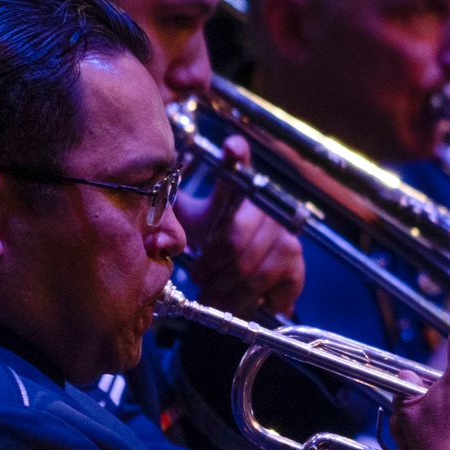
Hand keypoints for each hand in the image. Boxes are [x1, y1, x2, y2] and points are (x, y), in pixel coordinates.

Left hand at [175, 135, 305, 317]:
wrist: (239, 279)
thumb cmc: (211, 244)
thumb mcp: (191, 225)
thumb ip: (171, 217)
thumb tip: (153, 226)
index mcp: (238, 192)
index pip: (240, 165)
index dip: (237, 156)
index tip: (230, 147)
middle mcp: (268, 209)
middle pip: (235, 239)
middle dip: (210, 266)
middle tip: (198, 276)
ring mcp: (286, 235)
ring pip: (249, 268)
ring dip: (223, 288)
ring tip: (210, 294)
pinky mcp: (296, 263)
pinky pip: (268, 286)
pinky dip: (245, 301)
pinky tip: (236, 302)